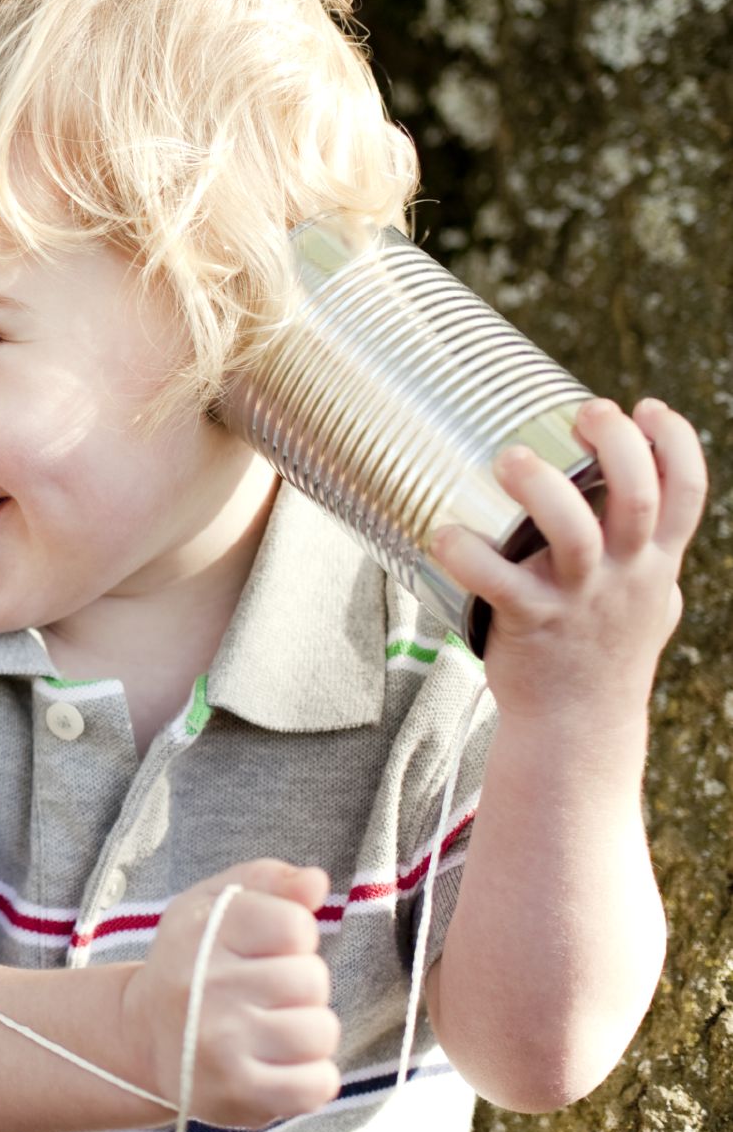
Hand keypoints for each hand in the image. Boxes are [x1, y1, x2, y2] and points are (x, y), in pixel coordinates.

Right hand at [120, 860, 340, 1128]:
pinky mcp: (238, 1094)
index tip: (264, 950)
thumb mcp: (214, 905)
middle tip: (262, 995)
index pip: (296, 926)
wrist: (142, 1038)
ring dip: (307, 1032)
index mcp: (201, 931)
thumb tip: (316, 881)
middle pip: (312, 979)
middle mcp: (204, 986)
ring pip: (321, 1031)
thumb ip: (268, 882)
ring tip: (271, 1030)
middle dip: (300, 988)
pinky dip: (310, 1078)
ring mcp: (220, 1045)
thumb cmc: (193, 963)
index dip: (293, 939)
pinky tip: (278, 1066)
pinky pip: (318, 1084)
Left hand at [433, 397, 707, 729]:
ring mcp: (579, 599)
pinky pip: (499, 584)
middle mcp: (624, 576)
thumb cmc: (605, 653)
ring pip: (574, 535)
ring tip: (511, 458)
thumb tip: (647, 522)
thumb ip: (649, 562)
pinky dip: (467, 554)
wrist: (578, 725)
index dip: (675, 443)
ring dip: (543, 488)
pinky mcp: (531, 623)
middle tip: (585, 412)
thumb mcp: (648, 603)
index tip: (648, 407)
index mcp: (654, 562)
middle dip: (617, 445)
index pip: (688, 493)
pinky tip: (444, 532)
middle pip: (638, 499)